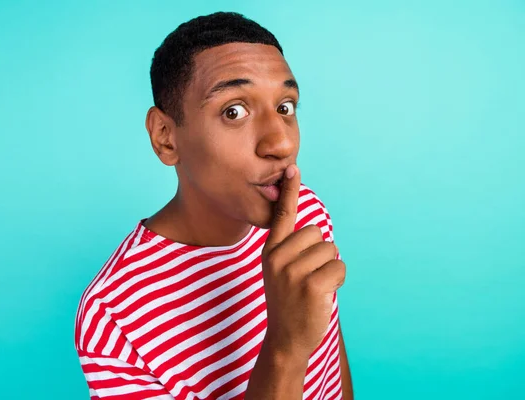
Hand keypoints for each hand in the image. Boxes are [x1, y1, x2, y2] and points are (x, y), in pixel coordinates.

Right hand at [261, 165, 345, 362]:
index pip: (282, 215)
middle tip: (308, 276)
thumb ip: (290, 250)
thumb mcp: (280, 271)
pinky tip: (322, 294)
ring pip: (331, 250)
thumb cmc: (289, 302)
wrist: (285, 339)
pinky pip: (339, 267)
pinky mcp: (311, 286)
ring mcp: (293, 272)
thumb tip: (316, 233)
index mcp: (271, 251)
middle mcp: (278, 257)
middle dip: (321, 252)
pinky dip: (338, 280)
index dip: (289, 190)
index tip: (293, 168)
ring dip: (330, 267)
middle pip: (318, 233)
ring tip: (314, 286)